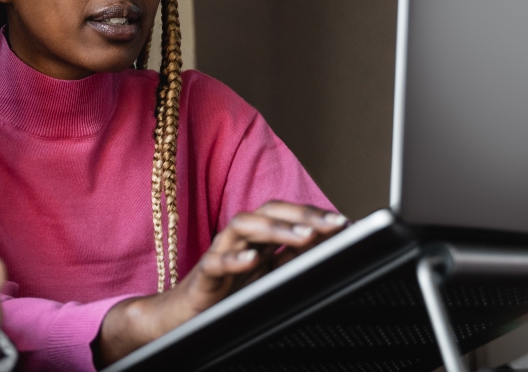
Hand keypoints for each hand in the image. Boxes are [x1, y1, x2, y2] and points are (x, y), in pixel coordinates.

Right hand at [96, 201, 346, 365]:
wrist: (183, 316)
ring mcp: (219, 253)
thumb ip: (292, 262)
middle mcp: (238, 239)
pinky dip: (235, 259)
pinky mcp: (203, 275)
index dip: (314, 214)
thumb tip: (328, 250)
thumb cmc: (227, 294)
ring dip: (275, 229)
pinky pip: (216, 262)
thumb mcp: (267, 278)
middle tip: (334, 225)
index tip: (344, 222)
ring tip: (305, 237)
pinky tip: (254, 260)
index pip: (286, 214)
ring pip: (242, 227)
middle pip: (267, 211)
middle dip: (302, 215)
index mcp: (256, 238)